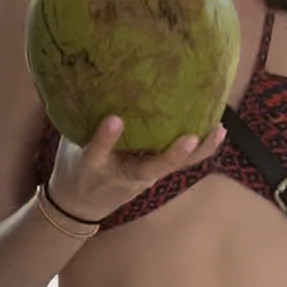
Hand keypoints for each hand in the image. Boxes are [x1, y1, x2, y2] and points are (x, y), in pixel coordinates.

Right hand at [48, 116, 226, 224]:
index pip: (96, 152)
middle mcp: (120, 174)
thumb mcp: (69, 145)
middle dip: (170, 156)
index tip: (114, 119)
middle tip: (189, 139)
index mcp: (91, 165)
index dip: (105, 137)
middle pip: (148, 168)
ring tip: (217, 130)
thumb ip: (81, 120)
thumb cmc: (73, 166)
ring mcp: (141, 178)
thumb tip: (90, 81)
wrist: (80, 205)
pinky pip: (178, 165)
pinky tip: (216, 132)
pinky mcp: (153, 177)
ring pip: (172, 168)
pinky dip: (199, 150)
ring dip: (196, 152)